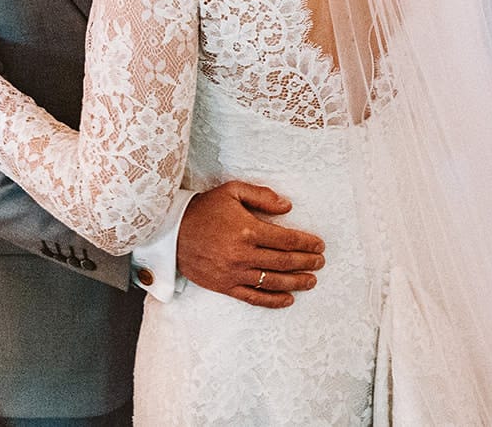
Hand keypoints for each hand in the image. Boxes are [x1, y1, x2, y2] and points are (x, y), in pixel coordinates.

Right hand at [177, 182, 325, 308]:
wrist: (171, 231)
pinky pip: (253, 297)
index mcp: (247, 230)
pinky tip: (288, 299)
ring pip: (272, 281)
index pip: (286, 239)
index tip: (319, 245)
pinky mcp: (224, 286)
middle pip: (284, 261)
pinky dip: (272, 300)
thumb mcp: (233, 191)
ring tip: (311, 281)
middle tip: (320, 262)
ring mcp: (233, 273)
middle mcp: (243, 254)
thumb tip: (287, 207)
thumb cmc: (205, 209)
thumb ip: (262, 196)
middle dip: (306, 262)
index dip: (306, 243)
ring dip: (296, 282)